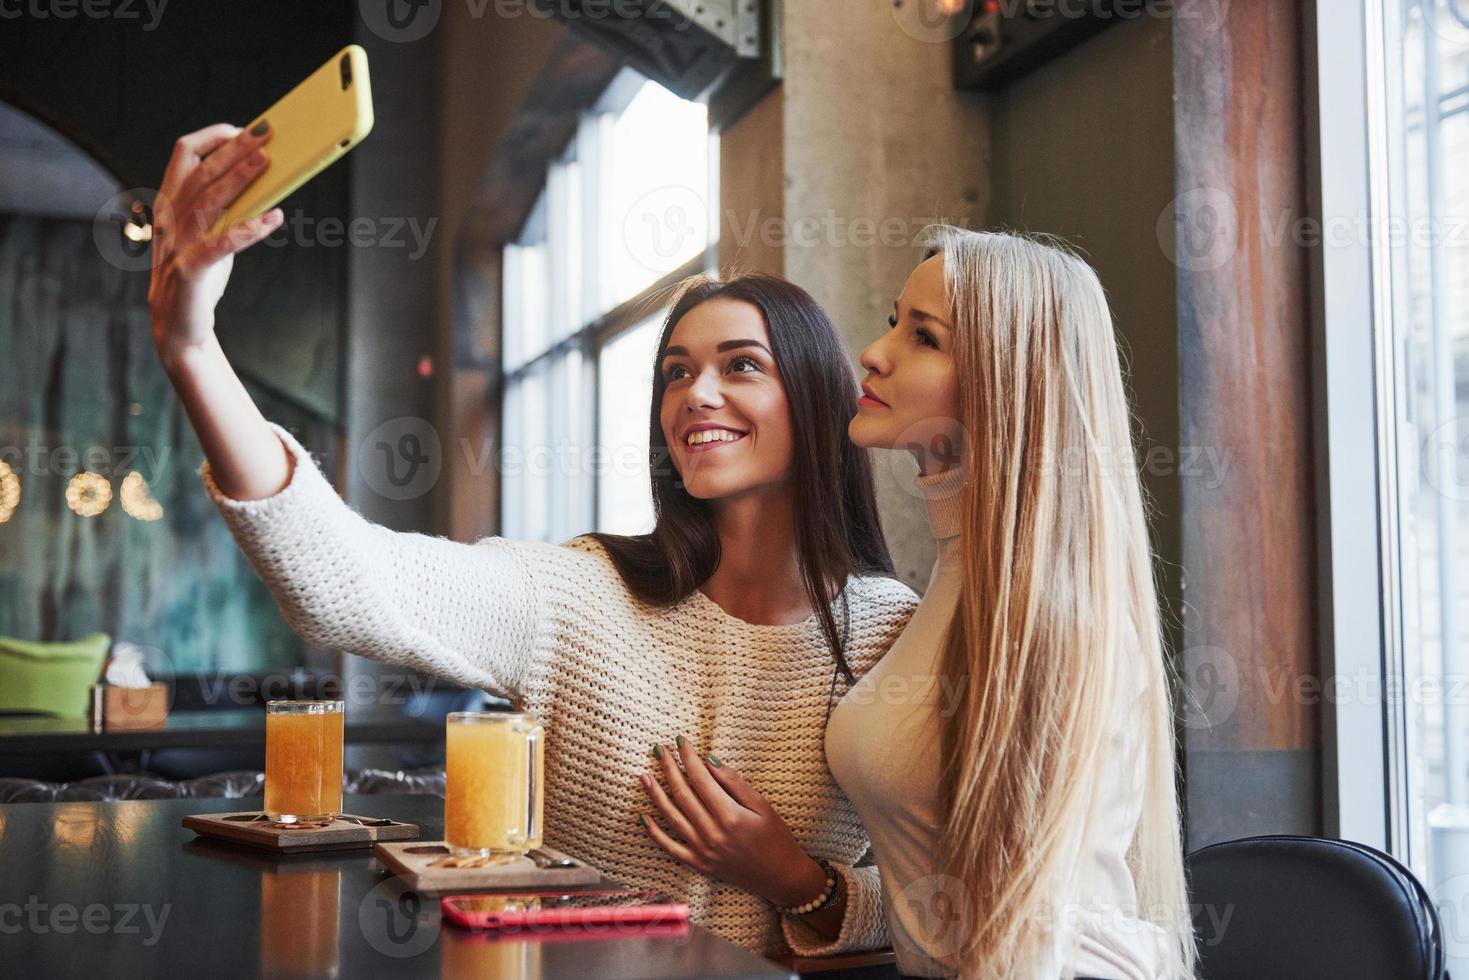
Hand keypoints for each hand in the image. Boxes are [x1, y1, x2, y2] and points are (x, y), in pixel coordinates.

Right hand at [149, 122, 283, 363]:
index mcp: (170, 203)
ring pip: (207, 202)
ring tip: (266, 163)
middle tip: (265, 134)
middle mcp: (170, 219)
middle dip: (232, 150)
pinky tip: (275, 218)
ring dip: (238, 179)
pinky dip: (249, 230)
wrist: (178, 328)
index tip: (244, 129)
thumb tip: (264, 178)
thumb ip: (227, 208)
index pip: (183, 154)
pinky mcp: (189, 272)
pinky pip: (221, 246)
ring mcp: (176, 245)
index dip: (213, 137)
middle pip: (200, 173)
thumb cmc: (198, 275)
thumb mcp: (209, 233)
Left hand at [639, 736, 828, 908]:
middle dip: (669, 769)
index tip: (680, 741)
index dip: (688, 758)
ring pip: (672, 817)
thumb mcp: (761, 805)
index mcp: (730, 816)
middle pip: (683, 794)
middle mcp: (712, 834)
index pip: (701, 779)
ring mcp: (703, 851)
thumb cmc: (776, 837)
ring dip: (656, 795)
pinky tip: (643, 817)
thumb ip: (734, 783)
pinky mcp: (699, 864)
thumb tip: (709, 760)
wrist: (780, 877)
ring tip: (644, 776)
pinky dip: (655, 833)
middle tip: (658, 749)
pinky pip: (670, 848)